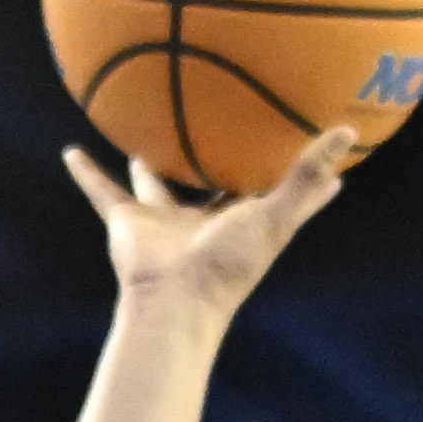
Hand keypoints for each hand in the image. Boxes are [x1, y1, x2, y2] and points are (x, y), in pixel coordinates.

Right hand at [64, 128, 352, 321]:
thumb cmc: (229, 265)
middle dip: (214, 157)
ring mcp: (164, 220)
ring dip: (147, 161)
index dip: (280, 166)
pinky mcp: (129, 222)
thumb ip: (307, 178)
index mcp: (241, 220)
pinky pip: (103, 192)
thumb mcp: (274, 216)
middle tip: (216, 120)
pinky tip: (72, 151)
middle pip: (210, 181)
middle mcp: (203, 218)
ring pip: (155, 182)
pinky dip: (87, 174)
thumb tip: (350, 132)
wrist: (174, 300)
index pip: (265, 187)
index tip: (298, 138)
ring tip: (141, 129)